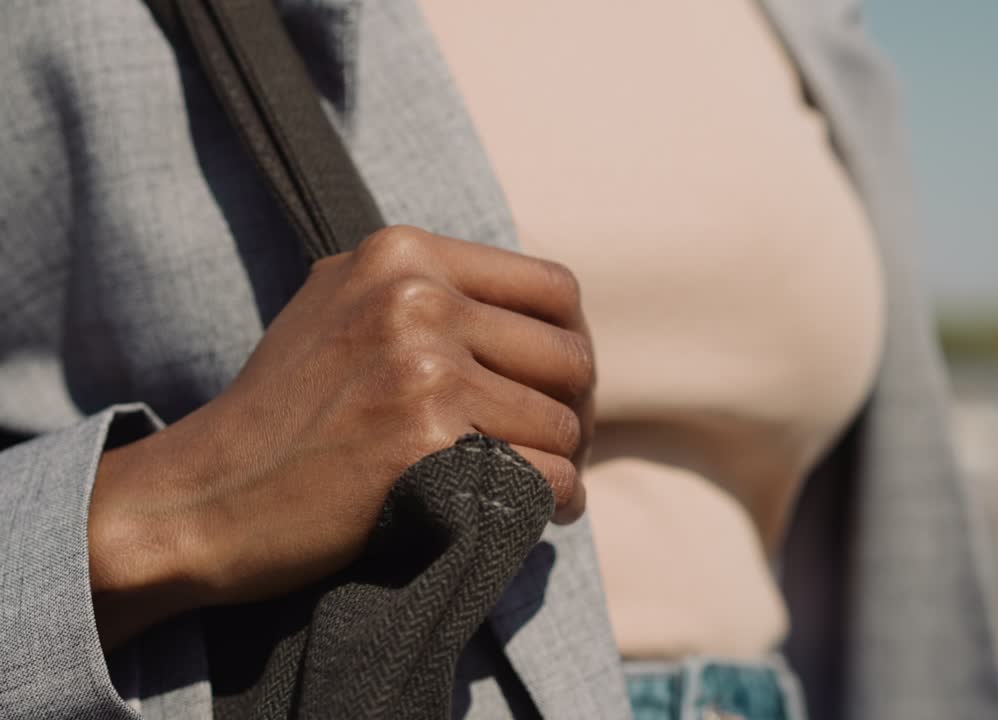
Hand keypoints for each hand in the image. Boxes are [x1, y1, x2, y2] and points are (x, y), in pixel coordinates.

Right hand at [88, 226, 593, 649]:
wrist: (203, 495)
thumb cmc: (280, 412)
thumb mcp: (341, 307)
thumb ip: (425, 289)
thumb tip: (532, 311)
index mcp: (402, 253)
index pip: (553, 288)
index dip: (573, 344)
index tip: (559, 390)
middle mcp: (417, 297)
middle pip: (570, 357)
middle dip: (575, 412)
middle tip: (555, 448)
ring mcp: (423, 367)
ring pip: (563, 423)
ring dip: (562, 464)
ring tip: (539, 485)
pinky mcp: (428, 441)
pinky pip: (547, 475)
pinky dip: (554, 503)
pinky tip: (538, 513)